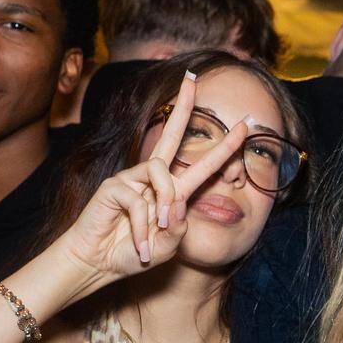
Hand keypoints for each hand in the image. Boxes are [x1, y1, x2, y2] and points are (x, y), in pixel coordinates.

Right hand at [58, 71, 248, 282]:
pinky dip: (142, 224)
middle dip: (183, 105)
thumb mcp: (168, 245)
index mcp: (172, 191)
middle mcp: (153, 178)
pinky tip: (138, 242)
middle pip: (172, 134)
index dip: (224, 145)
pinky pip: (138, 199)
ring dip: (163, 206)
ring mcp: (132, 178)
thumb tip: (176, 200)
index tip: (244, 125)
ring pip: (162, 174)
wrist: (98, 264)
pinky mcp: (114, 185)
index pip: (202, 163)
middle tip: (192, 78)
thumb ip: (178, 225)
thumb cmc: (133, 253)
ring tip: (157, 231)